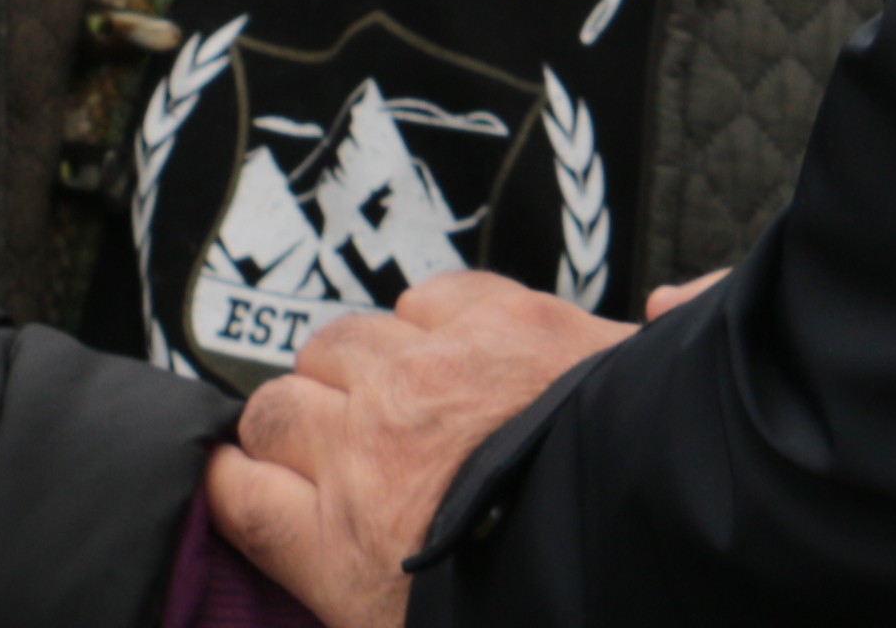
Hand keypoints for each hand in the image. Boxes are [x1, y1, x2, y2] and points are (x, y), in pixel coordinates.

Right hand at [208, 273, 633, 627]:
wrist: (658, 536)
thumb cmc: (554, 607)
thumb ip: (349, 576)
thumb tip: (294, 520)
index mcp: (345, 546)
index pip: (237, 492)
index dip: (237, 483)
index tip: (254, 485)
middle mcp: (366, 449)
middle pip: (276, 409)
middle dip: (299, 425)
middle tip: (344, 451)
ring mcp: (427, 376)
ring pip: (339, 342)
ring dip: (357, 367)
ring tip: (398, 397)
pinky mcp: (498, 321)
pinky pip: (425, 298)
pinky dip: (433, 320)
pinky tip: (459, 349)